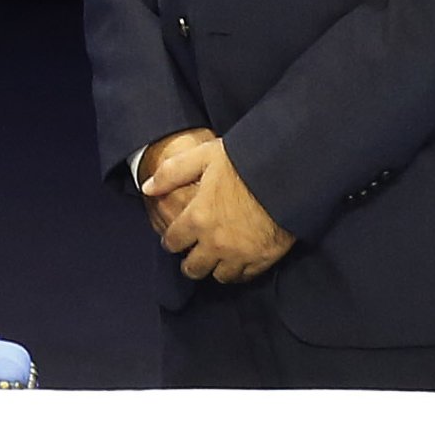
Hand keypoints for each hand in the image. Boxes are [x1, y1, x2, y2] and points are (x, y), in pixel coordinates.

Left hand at [148, 135, 294, 282]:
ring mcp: (240, 254)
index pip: (173, 242)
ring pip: (219, 276)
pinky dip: (239, 272)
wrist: (287, 173)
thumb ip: (172, 173)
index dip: (171, 241)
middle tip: (193, 255)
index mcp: (197, 218)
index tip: (175, 239)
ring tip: (216, 260)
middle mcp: (215, 242)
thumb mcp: (203, 157)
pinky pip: (245, 276)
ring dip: (214, 269)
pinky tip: (238, 263)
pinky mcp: (263, 259)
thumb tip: (147, 188)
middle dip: (190, 262)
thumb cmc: (244, 162)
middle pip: (193, 268)